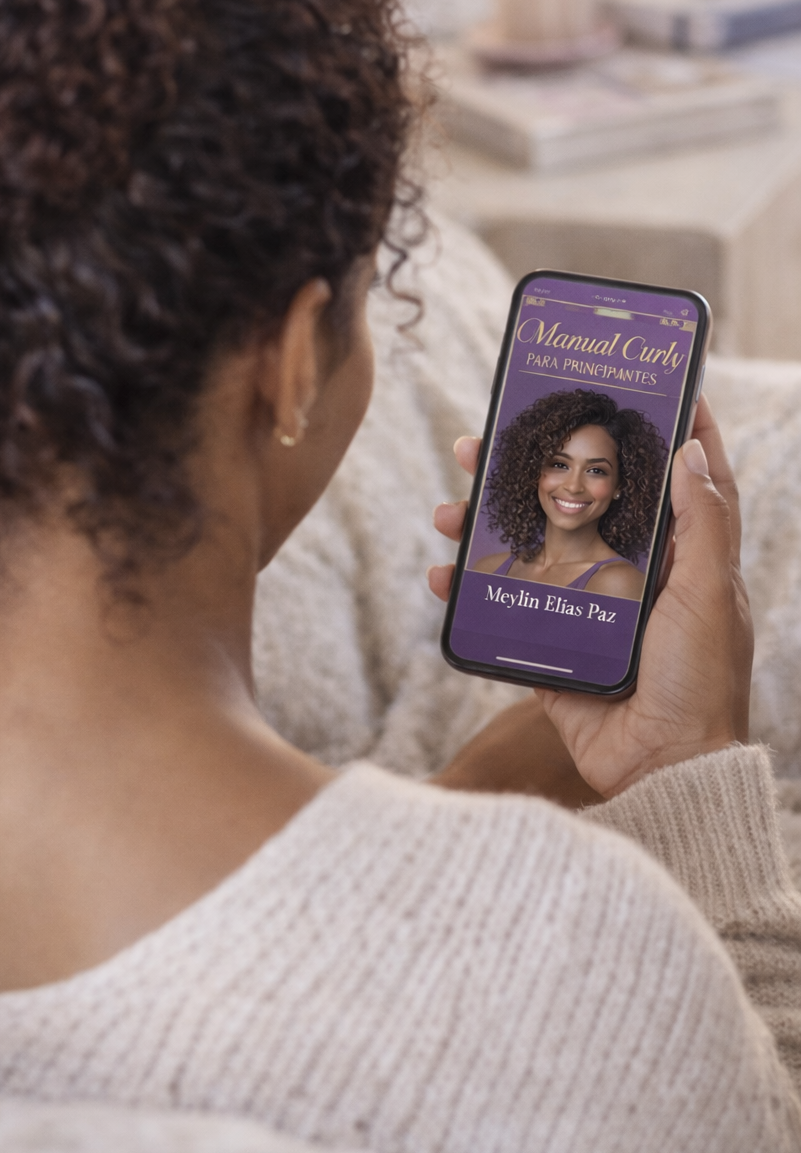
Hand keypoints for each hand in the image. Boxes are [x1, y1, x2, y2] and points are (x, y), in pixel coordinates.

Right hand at [428, 398, 752, 799]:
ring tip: (447, 509)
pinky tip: (441, 575)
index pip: (668, 475)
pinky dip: (466, 589)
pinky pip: (499, 605)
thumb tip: (690, 447)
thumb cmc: (701, 683)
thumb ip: (702, 523)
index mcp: (678, 554)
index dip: (652, 426)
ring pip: (526, 543)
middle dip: (526, 466)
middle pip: (572, 499)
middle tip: (480, 440)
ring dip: (481, 522)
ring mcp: (582, 604)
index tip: (627, 381)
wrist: (661, 771)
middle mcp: (628, 569)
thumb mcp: (711, 595)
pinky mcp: (548, 643)